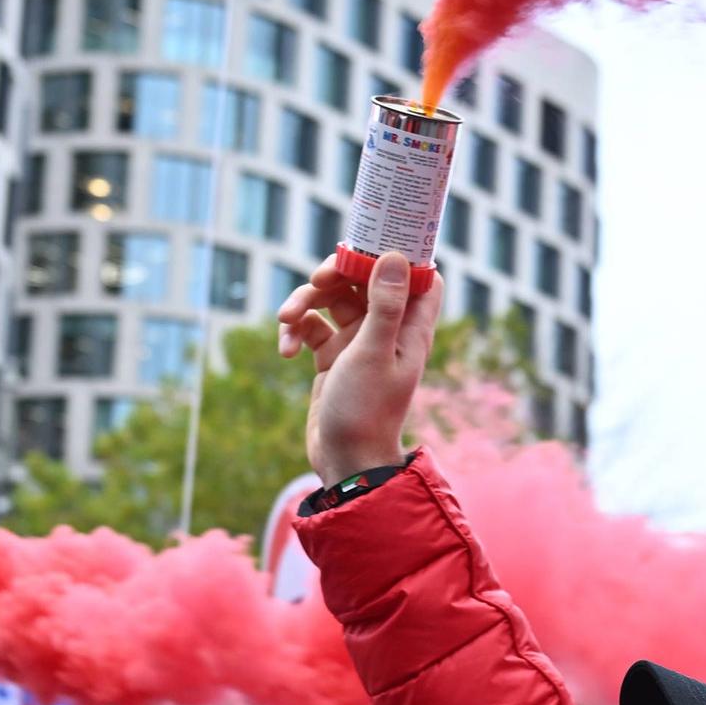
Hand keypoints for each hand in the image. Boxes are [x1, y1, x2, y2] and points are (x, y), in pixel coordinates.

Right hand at [276, 250, 438, 487]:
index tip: (371, 242)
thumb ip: (384, 305)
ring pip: (332, 300)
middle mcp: (387, 330)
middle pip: (364, 279)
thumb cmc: (366, 412)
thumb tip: (395, 256)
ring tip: (285, 320)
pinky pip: (312, 327)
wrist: (344, 462)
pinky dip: (296, 332)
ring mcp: (358, 342)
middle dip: (337, 274)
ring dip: (305, 303)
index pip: (420, 277)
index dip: (400, 255)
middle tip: (316, 280)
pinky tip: (285, 351)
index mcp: (410, 327)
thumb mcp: (373, 353)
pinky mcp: (332, 356)